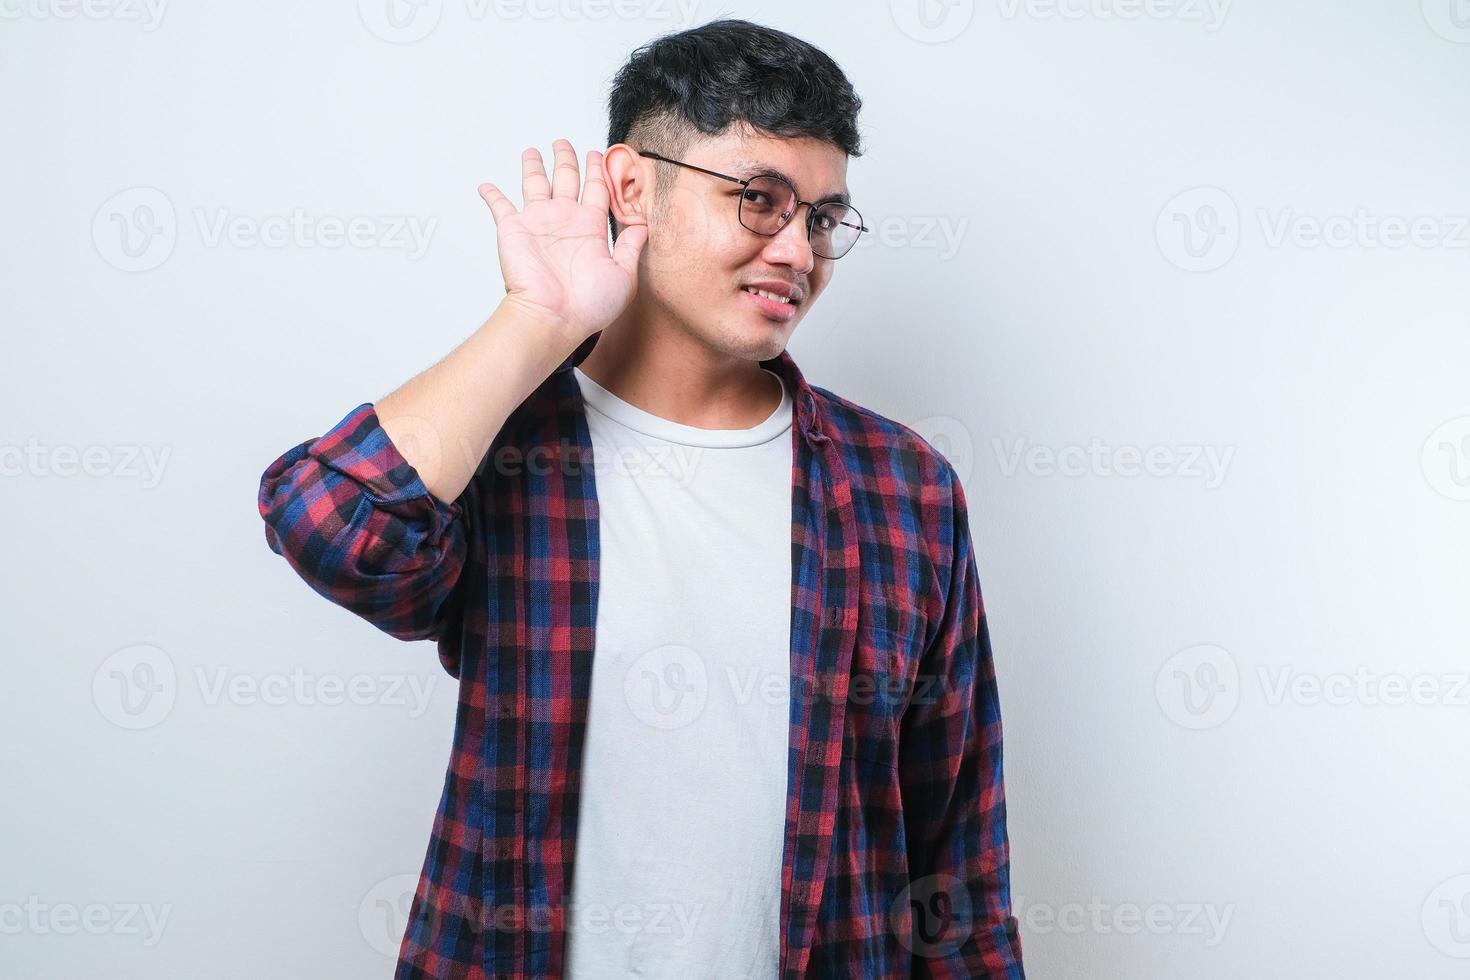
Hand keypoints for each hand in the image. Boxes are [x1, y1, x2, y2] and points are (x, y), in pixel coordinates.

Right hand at [477, 139, 648, 342]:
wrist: (554, 318)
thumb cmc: (588, 305)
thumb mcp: (624, 274)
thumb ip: (631, 246)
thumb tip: (644, 223)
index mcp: (590, 228)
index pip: (596, 189)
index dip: (598, 171)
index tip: (599, 154)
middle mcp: (564, 221)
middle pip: (566, 178)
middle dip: (567, 159)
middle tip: (564, 143)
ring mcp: (538, 223)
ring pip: (535, 183)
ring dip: (534, 166)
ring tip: (532, 151)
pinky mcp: (513, 229)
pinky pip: (499, 206)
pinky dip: (491, 194)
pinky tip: (486, 186)